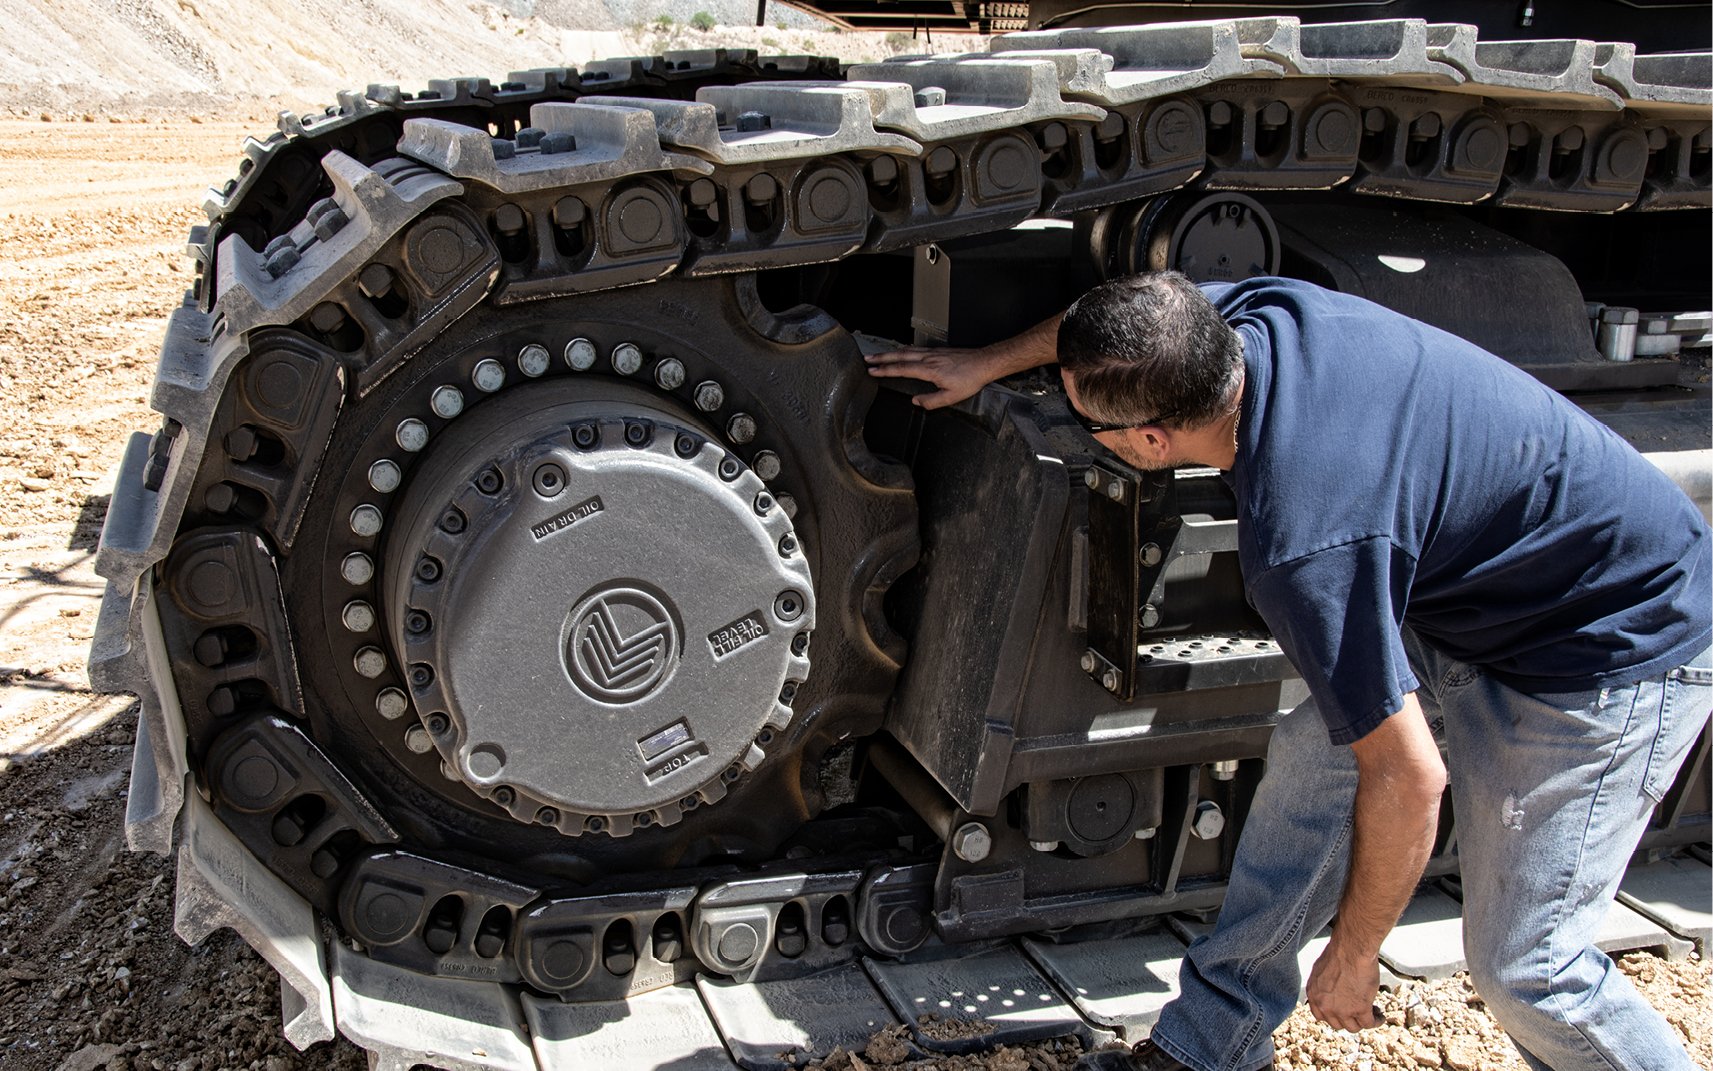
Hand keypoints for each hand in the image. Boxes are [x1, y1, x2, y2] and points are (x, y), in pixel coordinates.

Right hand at [864, 345, 1003, 409]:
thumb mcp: (951, 397)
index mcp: (929, 370)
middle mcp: (928, 358)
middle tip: (868, 359)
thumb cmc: (970, 379)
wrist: (983, 363)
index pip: (901, 369)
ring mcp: (933, 353)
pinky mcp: (938, 351)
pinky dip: (904, 350)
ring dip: (891, 352)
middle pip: (899, 356)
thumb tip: (916, 402)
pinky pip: (915, 349)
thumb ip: (931, 401)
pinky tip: (902, 351)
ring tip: (879, 355)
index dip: (885, 370)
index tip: (873, 371)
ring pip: (906, 351)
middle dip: (881, 358)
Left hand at [1306, 940, 1382, 1031]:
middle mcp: (1325, 1005)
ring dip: (1362, 1022)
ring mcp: (1342, 1009)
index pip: (1320, 1016)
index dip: (1333, 1015)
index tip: (1342, 1012)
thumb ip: (1323, 985)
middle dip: (1348, 1019)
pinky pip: (1369, 1024)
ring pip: (1353, 1027)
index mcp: (1314, 994)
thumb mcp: (1321, 970)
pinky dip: (1376, 1021)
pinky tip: (1380, 1016)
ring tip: (1371, 1013)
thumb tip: (1330, 990)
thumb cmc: (1339, 952)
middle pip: (1337, 1024)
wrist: (1352, 948)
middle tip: (1357, 1011)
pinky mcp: (1359, 1009)